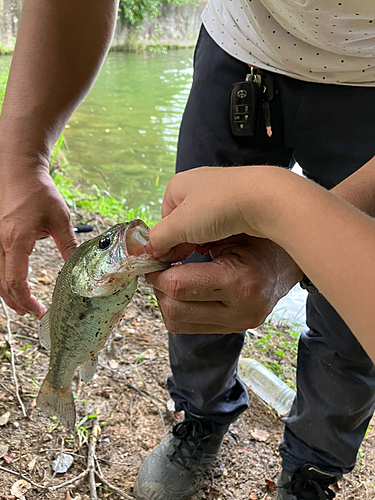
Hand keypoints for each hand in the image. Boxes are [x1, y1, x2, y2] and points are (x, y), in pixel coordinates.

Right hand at [0, 153, 76, 317]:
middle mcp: (0, 243)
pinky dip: (5, 278)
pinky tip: (17, 281)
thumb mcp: (59, 219)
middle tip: (33, 313)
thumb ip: (68, 245)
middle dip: (16, 302)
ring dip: (8, 292)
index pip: (16, 282)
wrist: (18, 171)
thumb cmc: (37, 191)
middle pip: (2, 284)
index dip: (27, 301)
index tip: (40, 311)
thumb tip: (81, 266)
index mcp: (16, 241)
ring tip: (23, 303)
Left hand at [146, 234, 301, 333]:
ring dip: (165, 300)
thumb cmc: (260, 236)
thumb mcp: (229, 231)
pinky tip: (183, 290)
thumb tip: (153, 248)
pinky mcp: (235, 328)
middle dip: (158, 287)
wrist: (292, 259)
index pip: (178, 286)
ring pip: (178, 324)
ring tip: (170, 278)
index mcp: (240, 282)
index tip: (152, 258)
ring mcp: (239, 323)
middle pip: (174, 310)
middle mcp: (240, 310)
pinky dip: (178, 309)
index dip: (156, 272)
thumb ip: (191, 240)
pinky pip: (190, 327)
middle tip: (157, 268)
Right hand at [147, 167, 251, 259]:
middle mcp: (198, 186)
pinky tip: (227, 240)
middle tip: (193, 253)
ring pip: (205, 225)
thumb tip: (150, 250)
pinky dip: (223, 235)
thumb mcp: (180, 225)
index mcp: (178, 185)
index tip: (171, 256)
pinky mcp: (239, 202)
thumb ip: (160, 238)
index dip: (167, 240)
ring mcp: (220, 193)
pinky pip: (224, 224)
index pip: (164, 220)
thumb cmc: (220, 204)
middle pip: (184, 223)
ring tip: (213, 247)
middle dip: (187, 241)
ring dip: (206, 239)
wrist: (265, 198)